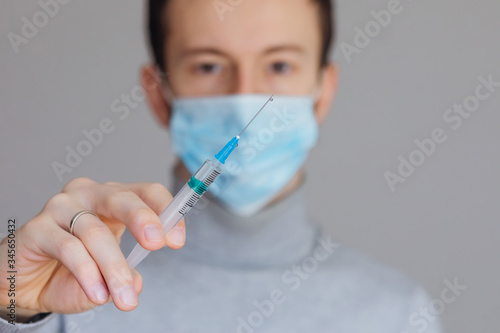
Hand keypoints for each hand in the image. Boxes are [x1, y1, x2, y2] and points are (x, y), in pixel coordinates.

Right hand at [0, 178, 185, 316]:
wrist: (27, 282)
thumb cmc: (73, 270)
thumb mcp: (108, 273)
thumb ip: (127, 272)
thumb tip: (138, 282)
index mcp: (113, 199)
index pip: (145, 192)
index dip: (165, 210)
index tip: (177, 239)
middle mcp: (89, 195)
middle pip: (121, 198)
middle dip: (143, 220)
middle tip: (156, 244)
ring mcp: (61, 208)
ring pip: (95, 231)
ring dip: (113, 267)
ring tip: (124, 297)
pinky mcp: (37, 227)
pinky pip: (69, 248)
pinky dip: (87, 273)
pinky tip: (97, 293)